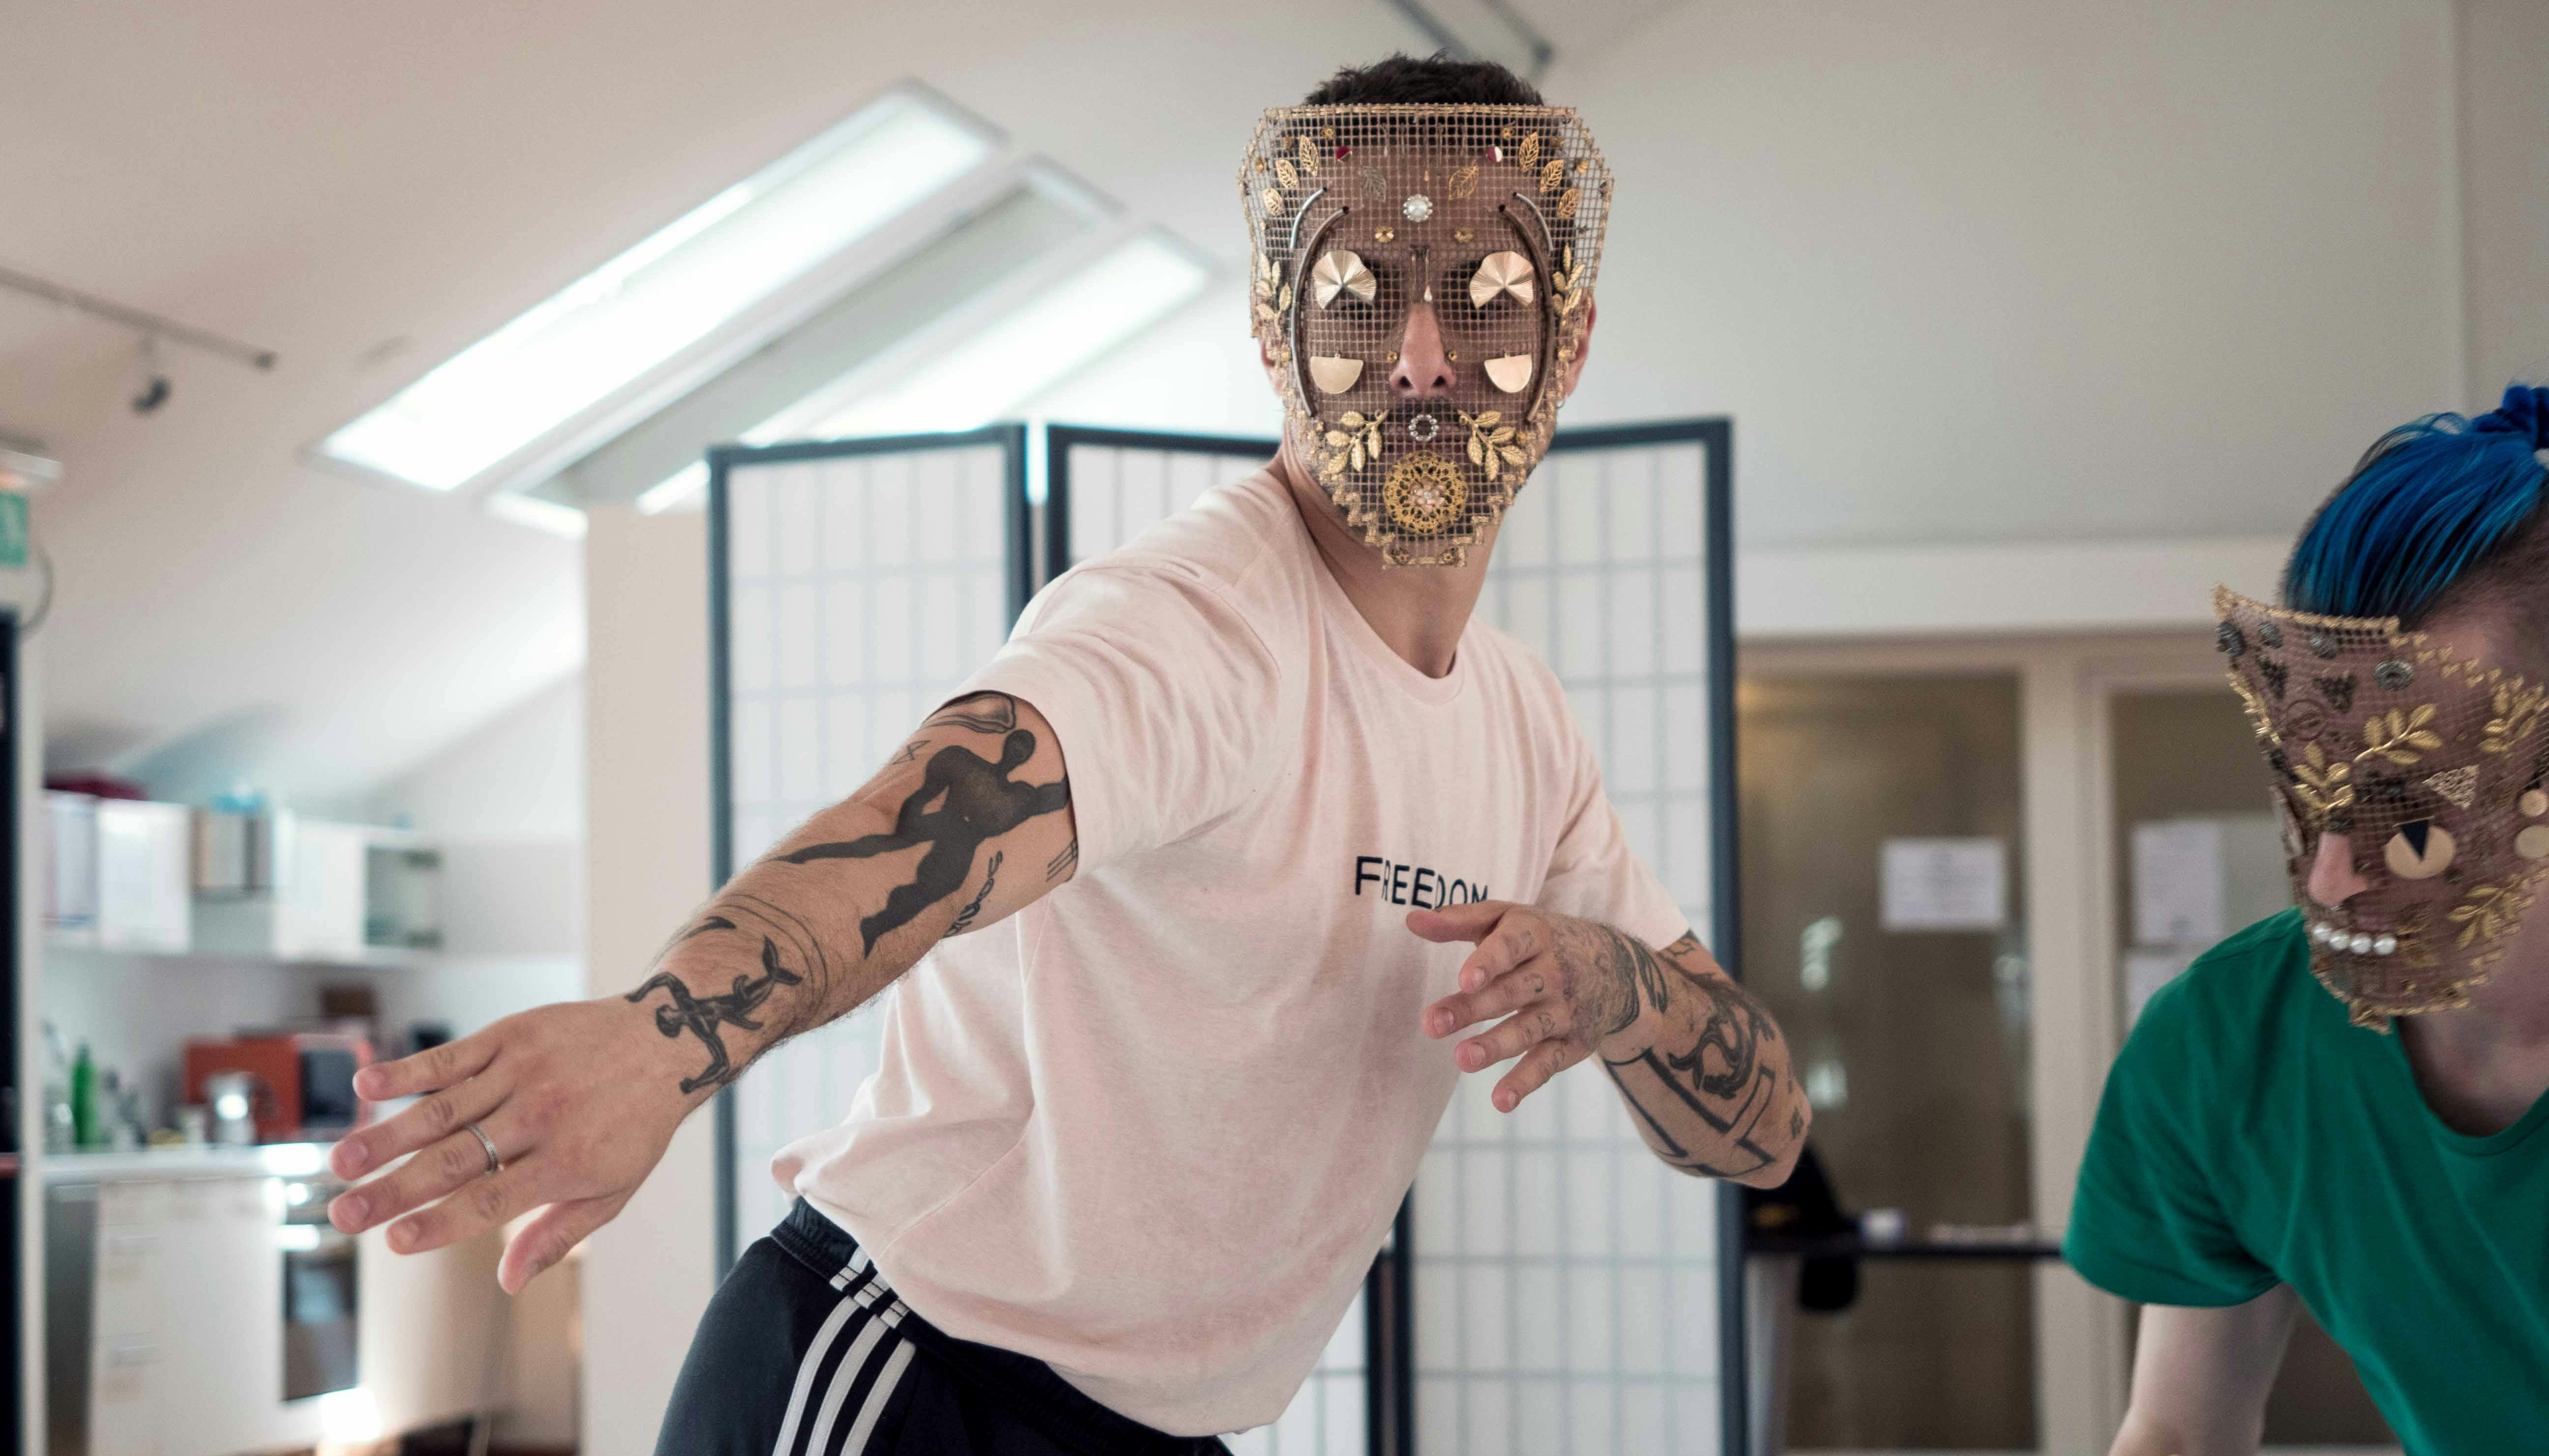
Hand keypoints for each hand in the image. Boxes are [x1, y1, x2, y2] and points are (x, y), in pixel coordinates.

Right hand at [325, 997, 701, 1291]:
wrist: (670, 1039)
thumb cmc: (636, 1125)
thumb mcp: (614, 1189)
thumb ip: (557, 1235)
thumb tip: (508, 1282)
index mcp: (566, 1161)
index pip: (490, 1200)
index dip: (441, 1223)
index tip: (394, 1241)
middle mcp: (541, 1117)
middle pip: (455, 1160)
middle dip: (394, 1190)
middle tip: (342, 1215)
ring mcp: (524, 1072)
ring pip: (444, 1110)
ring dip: (386, 1136)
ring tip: (341, 1162)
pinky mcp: (512, 1036)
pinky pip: (453, 1057)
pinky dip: (410, 1071)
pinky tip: (367, 1085)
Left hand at [1411, 901, 1653, 1112]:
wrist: (1619, 968)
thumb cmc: (1543, 939)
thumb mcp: (1508, 919)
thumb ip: (1459, 920)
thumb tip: (1411, 921)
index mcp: (1534, 935)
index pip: (1511, 946)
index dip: (1489, 961)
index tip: (1465, 979)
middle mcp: (1554, 972)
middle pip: (1510, 992)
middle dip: (1472, 1008)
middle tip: (1431, 1024)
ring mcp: (1565, 1010)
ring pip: (1529, 1029)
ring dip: (1496, 1046)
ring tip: (1462, 1059)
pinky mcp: (1573, 1043)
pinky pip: (1548, 1063)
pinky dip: (1526, 1082)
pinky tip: (1501, 1100)